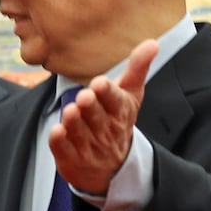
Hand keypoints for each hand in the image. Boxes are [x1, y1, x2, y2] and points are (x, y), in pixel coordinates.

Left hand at [48, 38, 157, 193]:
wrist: (112, 167)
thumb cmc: (117, 121)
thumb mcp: (130, 96)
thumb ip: (137, 69)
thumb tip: (153, 43)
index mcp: (120, 113)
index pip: (116, 102)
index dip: (108, 93)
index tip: (100, 83)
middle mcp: (105, 131)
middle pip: (97, 118)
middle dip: (91, 107)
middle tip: (84, 97)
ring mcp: (88, 147)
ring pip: (80, 133)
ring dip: (75, 122)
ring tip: (71, 111)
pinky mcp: (71, 158)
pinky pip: (64, 150)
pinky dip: (60, 142)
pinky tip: (57, 131)